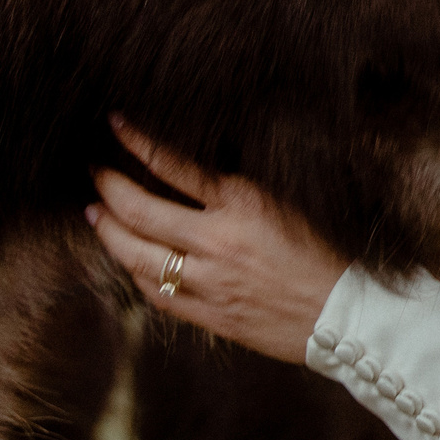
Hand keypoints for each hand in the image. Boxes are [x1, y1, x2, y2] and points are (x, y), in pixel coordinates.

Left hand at [87, 116, 350, 363]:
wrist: (344, 315)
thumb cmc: (323, 254)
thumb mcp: (284, 203)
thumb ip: (236, 190)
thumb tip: (190, 169)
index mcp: (243, 204)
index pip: (174, 165)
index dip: (137, 142)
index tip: (115, 124)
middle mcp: (218, 242)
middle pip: (140, 210)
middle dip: (108, 185)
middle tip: (95, 170)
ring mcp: (209, 282)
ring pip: (136, 254)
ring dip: (108, 230)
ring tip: (96, 212)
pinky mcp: (208, 315)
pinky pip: (155, 293)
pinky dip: (132, 271)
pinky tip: (125, 258)